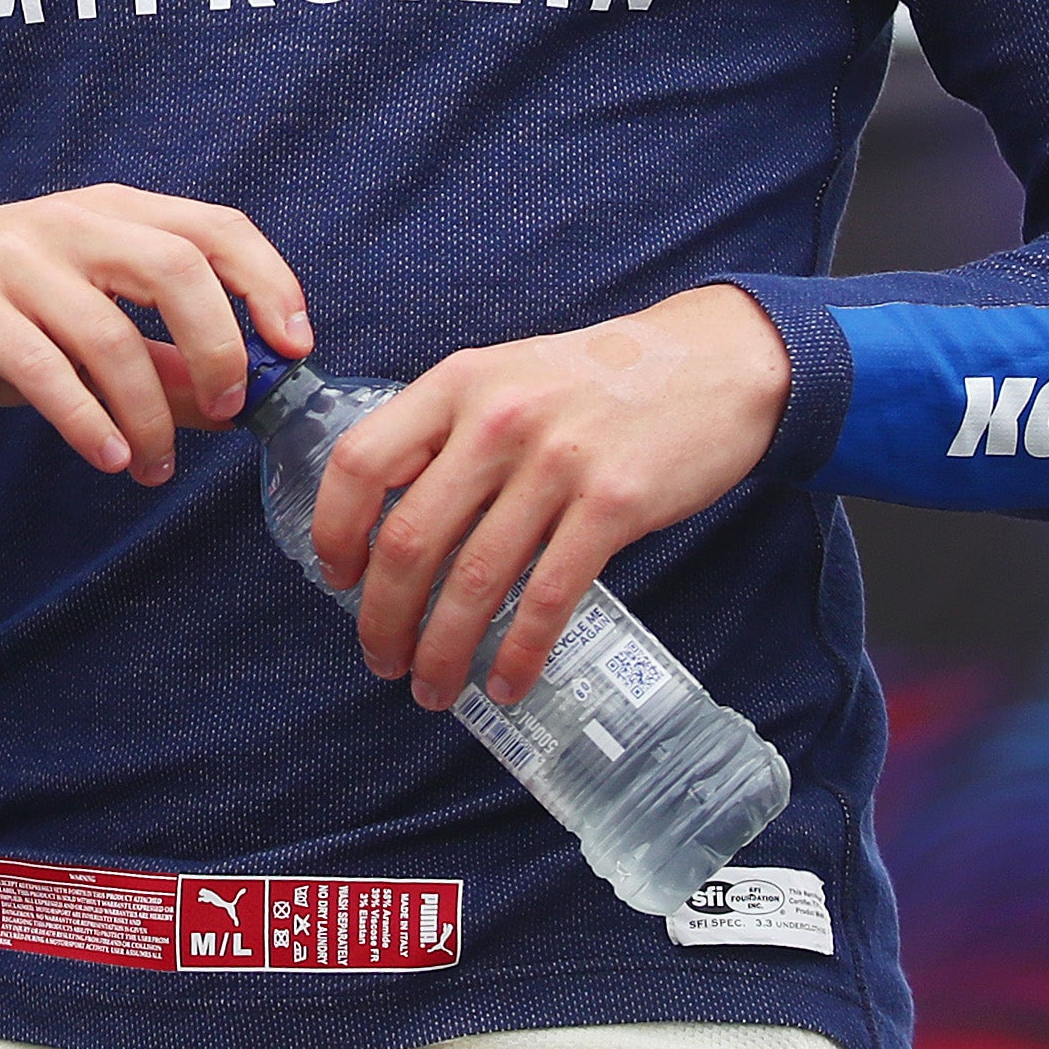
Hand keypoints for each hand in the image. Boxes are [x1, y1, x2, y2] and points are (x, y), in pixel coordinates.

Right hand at [0, 187, 307, 485]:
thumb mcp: (79, 324)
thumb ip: (156, 357)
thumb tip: (234, 404)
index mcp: (110, 213)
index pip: (214, 227)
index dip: (267, 282)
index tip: (294, 347)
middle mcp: (69, 221)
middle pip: (176, 267)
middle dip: (220, 346)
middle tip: (228, 409)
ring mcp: (14, 256)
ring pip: (109, 332)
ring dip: (146, 413)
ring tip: (151, 467)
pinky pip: (41, 365)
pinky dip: (84, 418)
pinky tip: (108, 457)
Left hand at [309, 285, 790, 708]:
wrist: (713, 361)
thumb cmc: (598, 378)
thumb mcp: (507, 376)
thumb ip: (450, 432)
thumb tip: (390, 521)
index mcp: (457, 383)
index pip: (361, 460)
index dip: (334, 529)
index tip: (337, 578)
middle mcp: (497, 419)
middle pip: (409, 537)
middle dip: (384, 617)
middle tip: (382, 658)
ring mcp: (556, 462)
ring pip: (474, 580)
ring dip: (444, 650)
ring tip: (433, 688)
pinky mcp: (614, 504)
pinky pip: (548, 596)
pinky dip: (520, 652)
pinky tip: (506, 682)